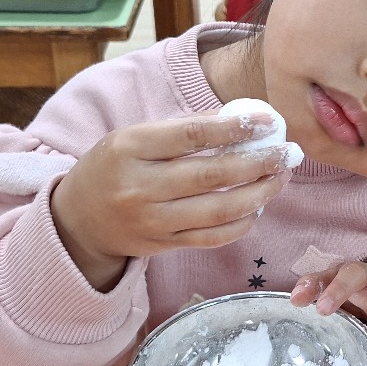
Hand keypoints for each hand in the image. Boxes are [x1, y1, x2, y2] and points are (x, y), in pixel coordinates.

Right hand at [52, 112, 296, 290]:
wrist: (79, 220)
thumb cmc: (114, 168)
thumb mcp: (133, 138)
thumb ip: (182, 129)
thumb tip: (241, 119)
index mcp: (130, 147)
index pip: (192, 135)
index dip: (236, 127)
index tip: (268, 121)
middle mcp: (140, 186)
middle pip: (212, 175)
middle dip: (259, 162)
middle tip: (288, 152)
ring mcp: (153, 220)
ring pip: (219, 210)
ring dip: (259, 193)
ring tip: (281, 177)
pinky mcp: (164, 245)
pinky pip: (213, 237)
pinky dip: (243, 222)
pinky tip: (259, 206)